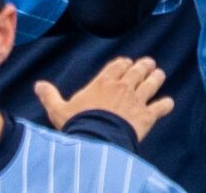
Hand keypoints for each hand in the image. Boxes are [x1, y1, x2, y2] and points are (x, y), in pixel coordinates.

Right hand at [35, 56, 172, 140]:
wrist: (95, 142)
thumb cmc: (77, 125)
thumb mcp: (59, 110)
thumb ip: (50, 96)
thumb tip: (37, 85)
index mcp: (104, 82)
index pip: (119, 65)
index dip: (125, 63)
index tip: (127, 64)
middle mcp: (123, 87)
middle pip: (139, 69)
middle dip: (144, 66)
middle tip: (149, 65)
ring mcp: (137, 100)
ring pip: (153, 82)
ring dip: (157, 78)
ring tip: (159, 75)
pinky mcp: (147, 116)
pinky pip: (162, 106)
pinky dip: (166, 104)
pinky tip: (167, 104)